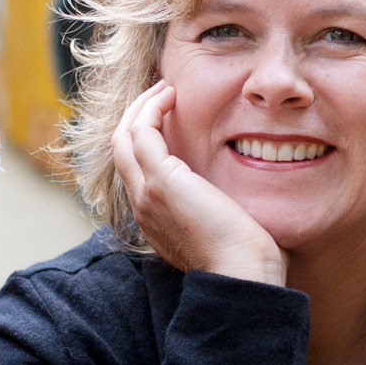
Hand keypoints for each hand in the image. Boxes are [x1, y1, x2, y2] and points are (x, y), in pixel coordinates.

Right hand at [111, 83, 284, 285]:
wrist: (241, 275)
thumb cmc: (244, 259)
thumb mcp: (221, 227)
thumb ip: (214, 206)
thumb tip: (232, 191)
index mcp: (154, 219)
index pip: (135, 170)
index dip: (146, 138)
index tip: (168, 116)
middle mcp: (142, 207)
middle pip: (121, 150)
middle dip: (137, 117)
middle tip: (162, 95)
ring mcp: (146, 194)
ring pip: (124, 137)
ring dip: (141, 107)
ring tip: (165, 89)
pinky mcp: (160, 181)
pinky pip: (141, 132)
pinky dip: (150, 108)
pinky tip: (171, 95)